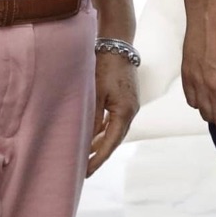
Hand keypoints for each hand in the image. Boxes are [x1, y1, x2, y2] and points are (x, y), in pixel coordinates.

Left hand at [88, 47, 139, 174]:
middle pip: (115, 140)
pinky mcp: (125, 99)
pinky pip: (114, 121)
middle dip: (100, 155)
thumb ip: (92, 118)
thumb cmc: (105, 66)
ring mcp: (130, 105)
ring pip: (115, 131)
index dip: (98, 159)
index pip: (111, 143)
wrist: (118, 44)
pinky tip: (93, 136)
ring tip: (86, 156)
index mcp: (125, 112)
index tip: (87, 172)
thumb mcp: (96, 93)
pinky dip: (104, 130)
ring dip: (102, 143)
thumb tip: (86, 140)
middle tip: (84, 170)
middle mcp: (131, 111)